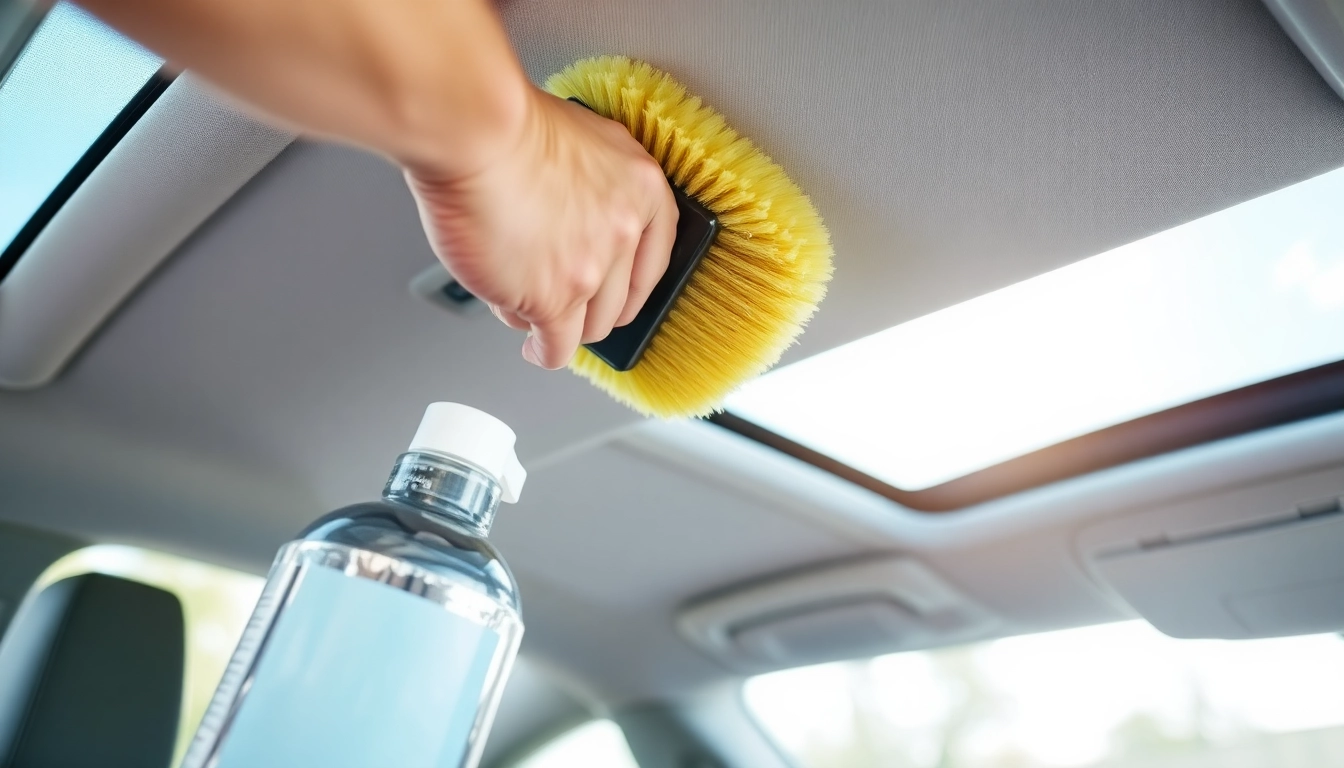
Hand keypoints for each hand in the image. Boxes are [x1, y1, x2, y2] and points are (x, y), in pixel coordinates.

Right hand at [405, 89, 677, 368]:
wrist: (474, 131)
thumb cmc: (507, 124)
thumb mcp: (580, 137)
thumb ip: (592, 183)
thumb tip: (578, 214)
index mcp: (642, 187)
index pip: (654, 257)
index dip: (631, 285)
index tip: (619, 297)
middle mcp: (624, 231)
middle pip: (619, 301)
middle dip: (590, 307)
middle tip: (567, 305)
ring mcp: (591, 270)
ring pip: (587, 327)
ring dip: (559, 323)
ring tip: (532, 312)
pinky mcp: (552, 299)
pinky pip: (556, 346)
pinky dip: (543, 351)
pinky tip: (534, 347)